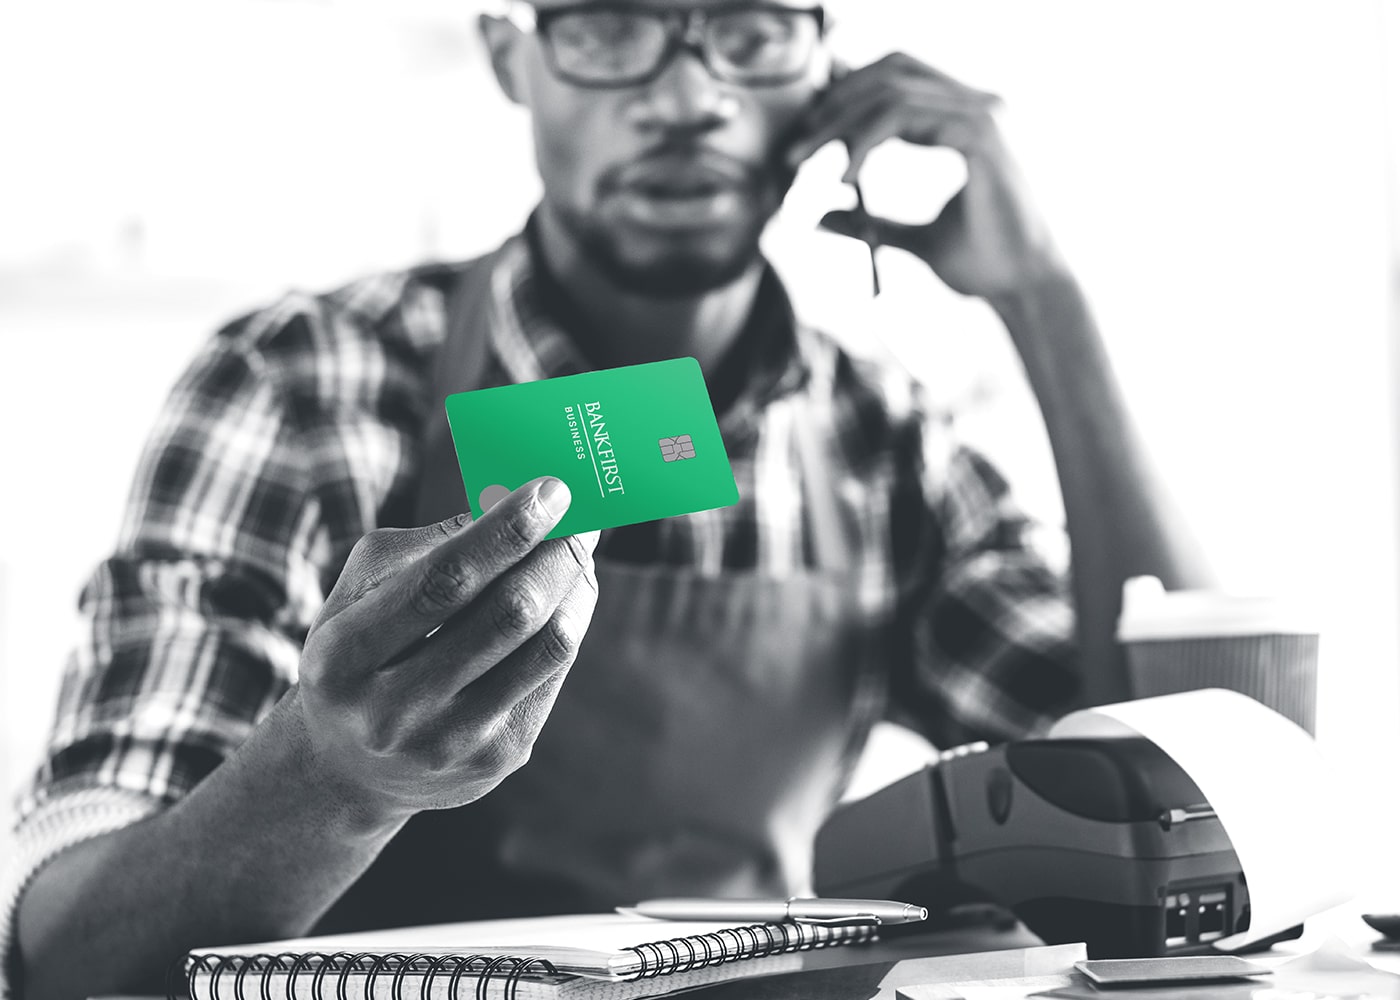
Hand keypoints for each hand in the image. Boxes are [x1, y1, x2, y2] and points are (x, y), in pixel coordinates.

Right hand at [292, 477, 599, 820]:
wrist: (345, 766)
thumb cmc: (357, 650)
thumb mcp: (358, 593)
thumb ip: (426, 547)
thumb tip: (511, 506)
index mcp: (344, 657)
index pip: (443, 582)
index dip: (506, 531)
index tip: (553, 490)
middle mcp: (394, 711)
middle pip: (507, 615)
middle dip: (556, 555)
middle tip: (583, 518)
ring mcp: (449, 744)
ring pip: (546, 647)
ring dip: (575, 588)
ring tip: (577, 554)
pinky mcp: (495, 760)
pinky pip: (552, 675)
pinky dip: (567, 624)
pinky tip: (566, 600)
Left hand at [785, 53, 1065, 299]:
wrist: (1022, 289)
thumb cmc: (982, 266)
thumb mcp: (913, 240)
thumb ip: (870, 222)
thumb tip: (820, 216)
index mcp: (965, 123)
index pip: (898, 81)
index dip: (847, 99)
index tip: (806, 140)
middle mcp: (976, 108)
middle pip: (892, 72)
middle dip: (835, 103)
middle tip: (794, 147)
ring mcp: (979, 116)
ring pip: (892, 91)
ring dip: (839, 122)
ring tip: (804, 160)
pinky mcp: (977, 135)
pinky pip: (904, 116)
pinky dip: (865, 140)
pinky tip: (844, 175)